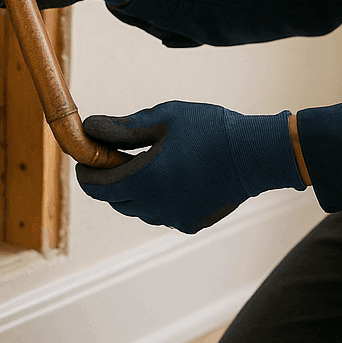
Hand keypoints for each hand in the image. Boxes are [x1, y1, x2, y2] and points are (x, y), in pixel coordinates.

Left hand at [75, 102, 305, 232]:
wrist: (255, 155)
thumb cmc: (210, 130)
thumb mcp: (164, 119)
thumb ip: (124, 127)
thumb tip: (91, 128)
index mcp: (144, 180)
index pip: (96, 186)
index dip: (86, 172)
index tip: (87, 156)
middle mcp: (154, 206)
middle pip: (115, 200)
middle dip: (110, 179)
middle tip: (118, 155)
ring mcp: (173, 218)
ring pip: (139, 209)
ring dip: (135, 190)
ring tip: (149, 163)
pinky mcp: (190, 223)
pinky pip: (163, 213)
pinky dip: (159, 199)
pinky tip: (175, 177)